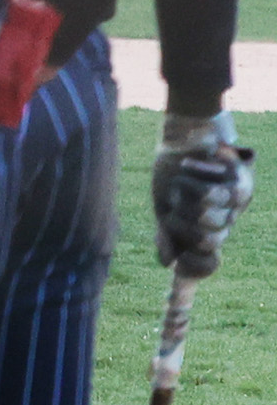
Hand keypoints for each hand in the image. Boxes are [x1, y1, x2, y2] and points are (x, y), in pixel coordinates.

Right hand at [152, 112, 253, 279]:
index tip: (183, 268)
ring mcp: (236, 202)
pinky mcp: (241, 180)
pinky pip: (216, 192)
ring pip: (212, 217)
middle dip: (184, 222)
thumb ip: (166, 235)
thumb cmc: (171, 171)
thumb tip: (167, 264)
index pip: (208, 260)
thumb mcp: (163, 207)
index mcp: (204, 229)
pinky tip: (196, 165)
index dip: (199, 267)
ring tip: (184, 178)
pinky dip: (199, 177)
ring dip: (190, 196)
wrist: (182, 136)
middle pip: (208, 240)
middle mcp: (225, 219)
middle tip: (175, 204)